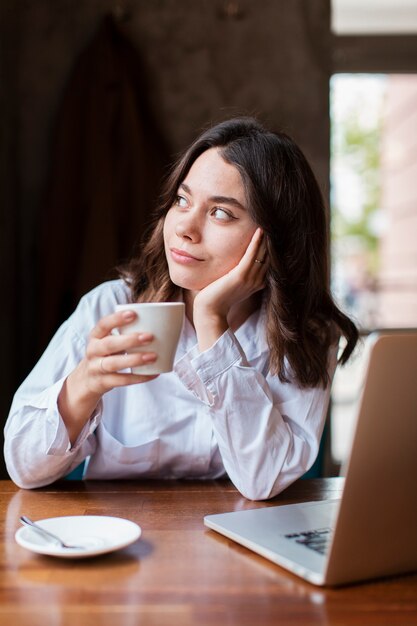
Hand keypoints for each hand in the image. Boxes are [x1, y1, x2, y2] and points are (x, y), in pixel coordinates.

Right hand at [58, 309, 158, 443]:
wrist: (86, 380)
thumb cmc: (106, 354)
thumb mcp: (108, 341)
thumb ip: (125, 332)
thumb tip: (161, 322)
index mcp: (96, 336)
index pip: (103, 324)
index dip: (117, 318)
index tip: (134, 313)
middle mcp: (93, 351)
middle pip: (109, 344)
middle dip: (129, 340)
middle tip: (150, 336)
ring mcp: (96, 368)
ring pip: (113, 363)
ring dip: (134, 359)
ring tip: (153, 356)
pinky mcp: (102, 383)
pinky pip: (121, 381)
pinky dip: (138, 378)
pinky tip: (153, 374)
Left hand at [193, 228, 266, 349]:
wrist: (209, 311)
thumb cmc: (216, 296)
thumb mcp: (231, 282)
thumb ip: (237, 271)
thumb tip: (234, 258)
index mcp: (257, 282)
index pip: (269, 259)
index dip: (272, 244)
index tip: (274, 229)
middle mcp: (257, 280)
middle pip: (270, 255)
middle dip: (273, 238)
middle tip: (276, 221)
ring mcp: (250, 279)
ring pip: (263, 253)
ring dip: (267, 237)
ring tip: (269, 221)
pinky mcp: (240, 277)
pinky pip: (251, 256)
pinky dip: (256, 242)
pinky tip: (260, 230)